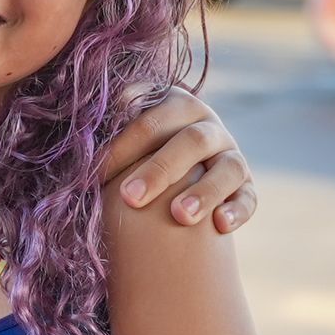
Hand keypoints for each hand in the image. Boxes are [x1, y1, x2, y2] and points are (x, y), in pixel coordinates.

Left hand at [103, 89, 256, 234]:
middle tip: (130, 197)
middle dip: (160, 169)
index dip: (126, 144)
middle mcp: (208, 128)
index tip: (97, 173)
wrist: (169, 188)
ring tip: (180, 216)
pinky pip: (248, 198)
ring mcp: (230, 156)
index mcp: (175, 107)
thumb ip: (108, 133)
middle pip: (191, 141)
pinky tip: (219, 226)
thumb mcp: (121, 145)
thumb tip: (86, 128)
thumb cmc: (133, 163)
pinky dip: (237, 210)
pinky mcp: (245, 187)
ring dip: (204, 191)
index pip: (153, 118)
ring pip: (227, 168)